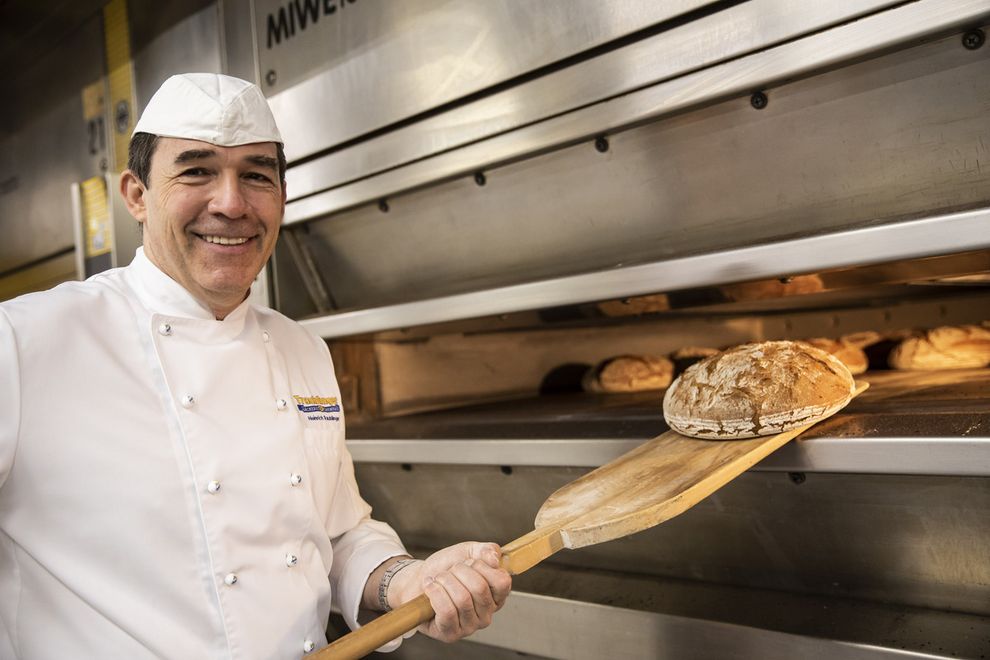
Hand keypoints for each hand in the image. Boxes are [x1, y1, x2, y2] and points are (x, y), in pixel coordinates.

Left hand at [388, 542, 511, 642]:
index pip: (502, 582)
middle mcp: (486, 614)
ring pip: (462, 599)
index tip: (468, 562)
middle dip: (459, 571)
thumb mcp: (468, 552)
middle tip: (450, 570)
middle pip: (479, 588)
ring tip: (438, 579)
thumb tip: (496, 560)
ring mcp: (470, 626)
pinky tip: (430, 587)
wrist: (417, 579)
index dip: (482, 566)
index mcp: (496, 596)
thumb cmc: (445, 568)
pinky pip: (447, 612)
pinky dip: (435, 593)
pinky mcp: (451, 634)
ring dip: (445, 581)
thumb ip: (487, 550)